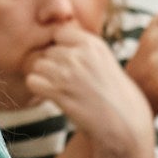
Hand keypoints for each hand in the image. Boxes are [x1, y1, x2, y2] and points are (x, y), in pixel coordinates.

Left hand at [22, 27, 152, 157]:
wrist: (124, 123)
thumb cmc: (117, 96)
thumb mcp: (105, 62)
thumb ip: (85, 51)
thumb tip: (58, 46)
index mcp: (93, 44)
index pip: (60, 33)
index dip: (60, 47)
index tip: (67, 62)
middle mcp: (80, 55)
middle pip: (48, 51)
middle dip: (52, 65)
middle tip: (63, 81)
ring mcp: (69, 73)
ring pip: (38, 65)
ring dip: (44, 77)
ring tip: (58, 89)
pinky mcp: (59, 92)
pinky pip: (33, 81)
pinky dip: (38, 89)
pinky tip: (51, 97)